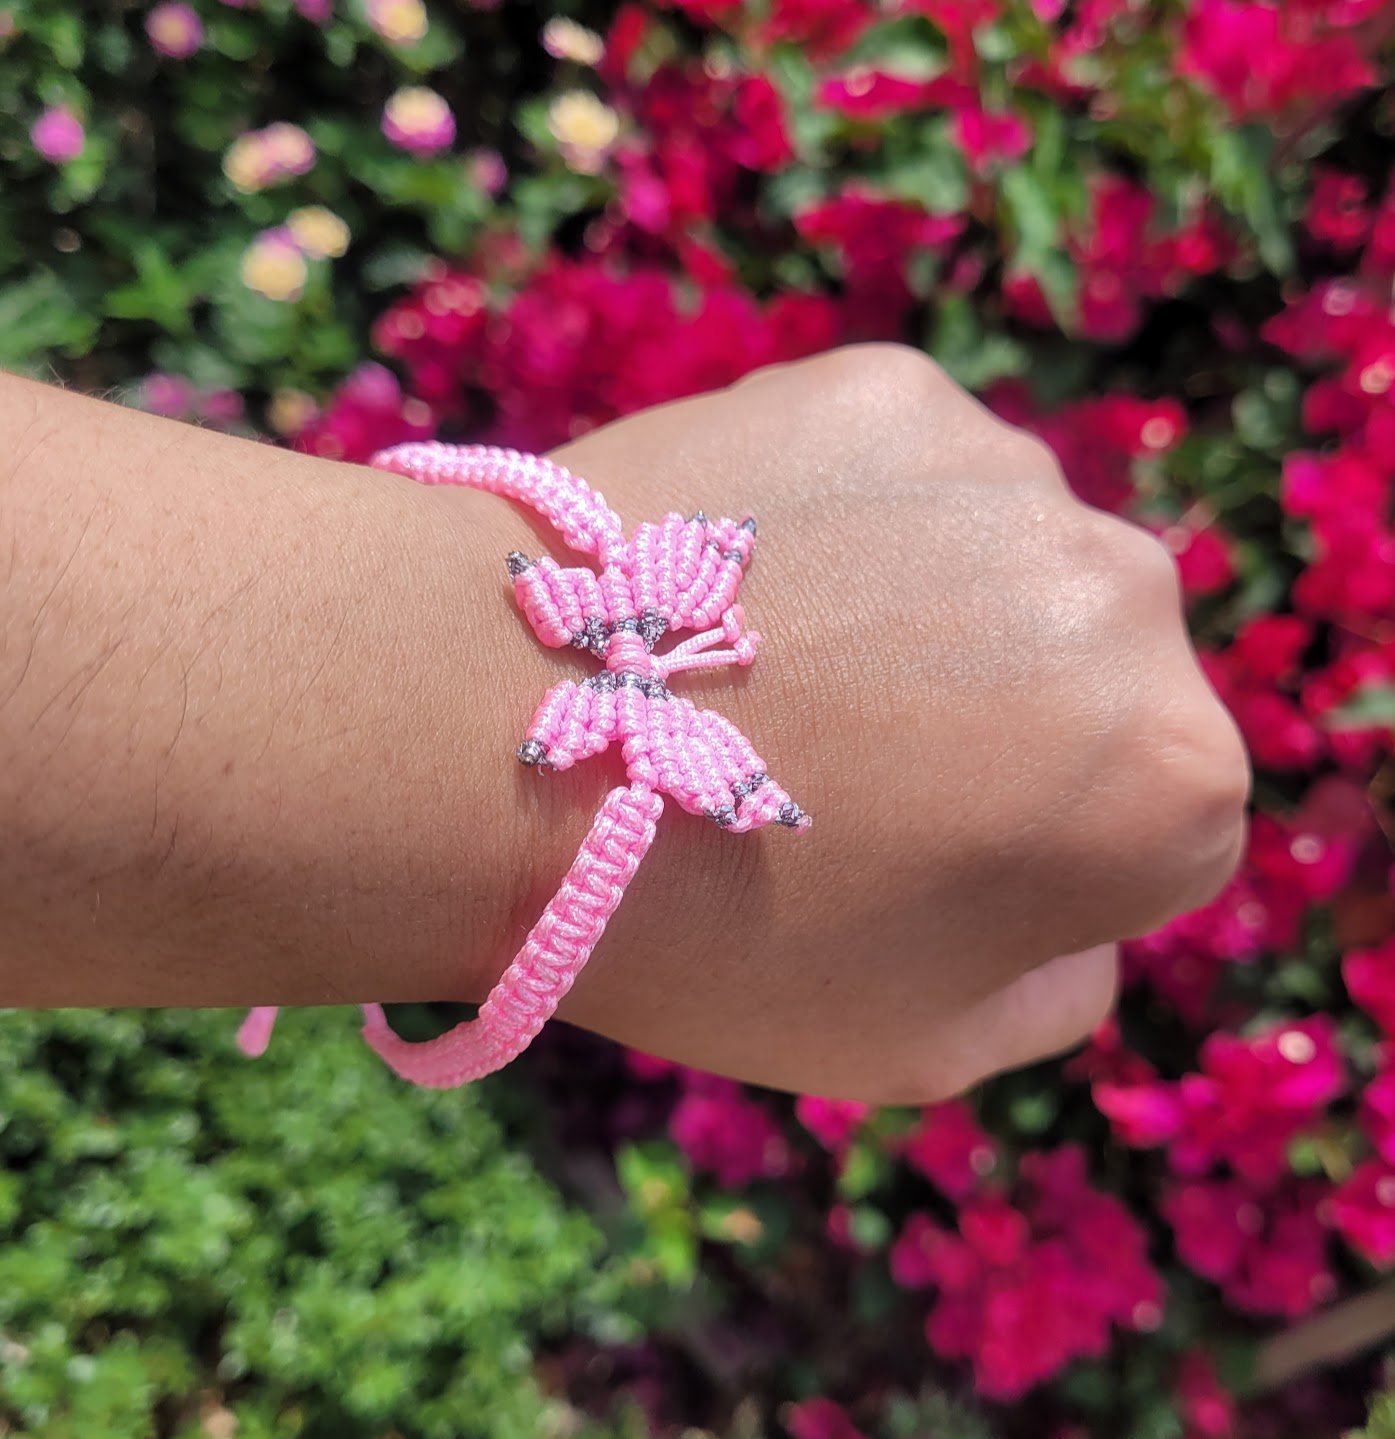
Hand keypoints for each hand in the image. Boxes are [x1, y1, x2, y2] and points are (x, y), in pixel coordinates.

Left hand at [470, 344, 1248, 1101]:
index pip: (1157, 828)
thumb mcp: (918, 1044)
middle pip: (1090, 682)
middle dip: (999, 726)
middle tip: (838, 760)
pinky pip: (903, 477)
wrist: (486, 737)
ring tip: (771, 665)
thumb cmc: (707, 930)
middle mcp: (1129, 599)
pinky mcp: (886, 390)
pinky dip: (846, 524)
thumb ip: (1056, 988)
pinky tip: (739, 580)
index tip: (914, 865)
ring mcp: (1006, 472)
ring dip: (924, 613)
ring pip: (999, 565)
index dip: (1036, 865)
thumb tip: (1078, 918)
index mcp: (1168, 778)